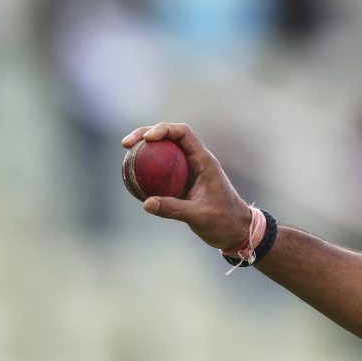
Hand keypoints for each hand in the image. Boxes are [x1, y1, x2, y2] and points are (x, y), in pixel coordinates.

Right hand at [121, 123, 252, 248]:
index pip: (183, 133)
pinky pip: (162, 171)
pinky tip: (131, 177)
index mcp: (204, 161)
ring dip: (145, 150)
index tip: (147, 138)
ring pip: (164, 152)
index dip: (163, 129)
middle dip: (146, 134)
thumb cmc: (224, 221)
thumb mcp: (199, 216)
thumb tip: (146, 203)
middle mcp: (196, 160)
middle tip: (126, 144)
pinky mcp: (183, 182)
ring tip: (125, 154)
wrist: (236, 231)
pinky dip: (148, 170)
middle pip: (169, 137)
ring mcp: (189, 170)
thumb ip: (174, 209)